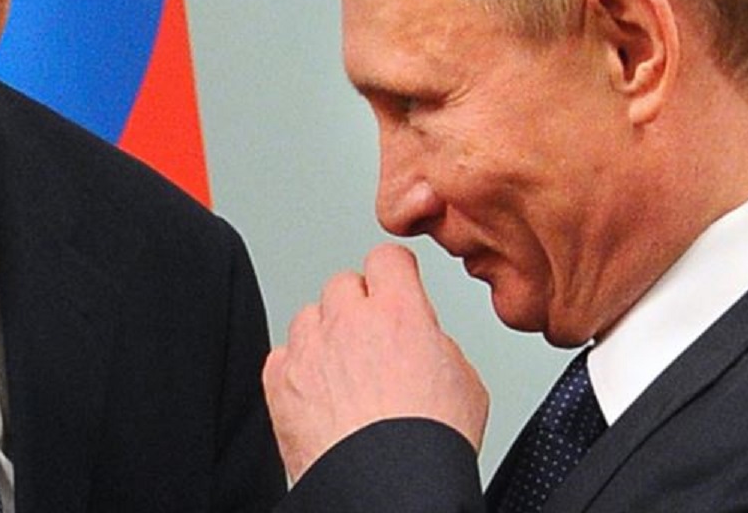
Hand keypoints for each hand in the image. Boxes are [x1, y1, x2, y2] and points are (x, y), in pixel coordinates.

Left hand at [263, 242, 488, 480]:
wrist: (387, 492)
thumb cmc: (428, 449)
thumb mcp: (467, 382)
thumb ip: (437, 343)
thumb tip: (423, 340)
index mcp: (398, 313)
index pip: (387, 258)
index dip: (394, 272)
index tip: (395, 281)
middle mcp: (347, 322)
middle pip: (343, 284)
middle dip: (358, 307)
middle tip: (373, 341)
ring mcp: (308, 350)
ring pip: (309, 317)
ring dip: (325, 336)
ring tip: (346, 375)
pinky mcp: (280, 383)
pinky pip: (282, 355)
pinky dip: (297, 370)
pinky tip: (320, 395)